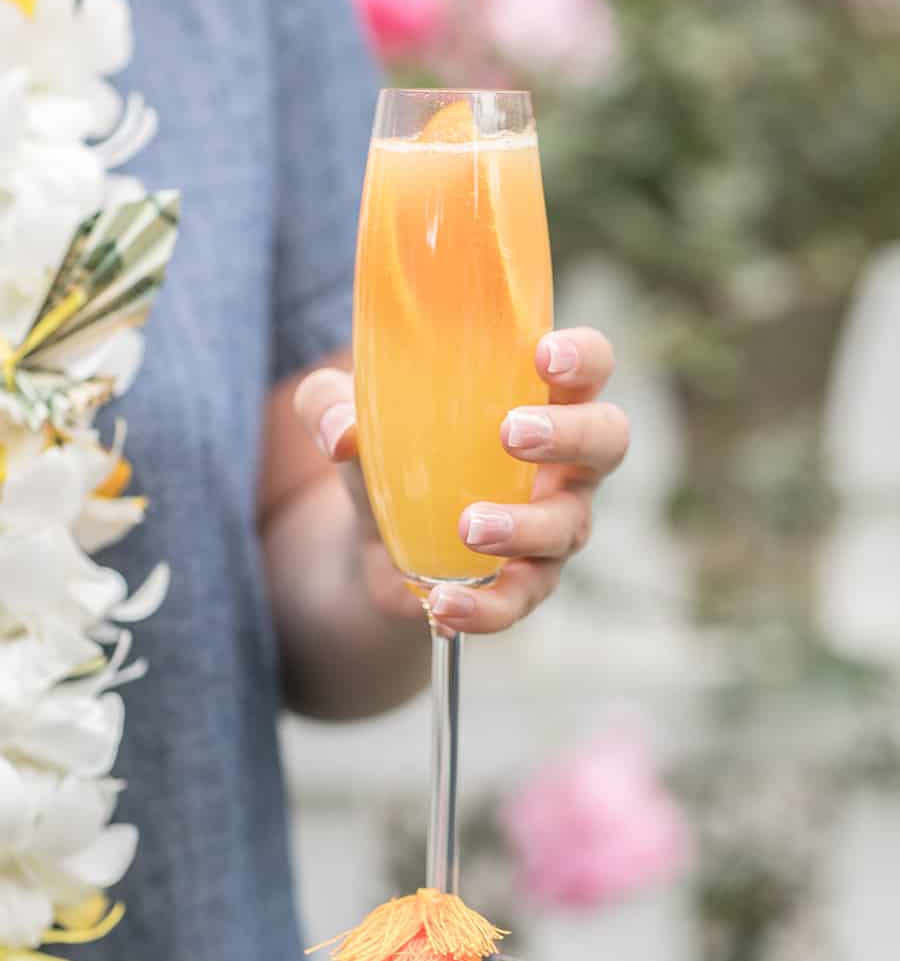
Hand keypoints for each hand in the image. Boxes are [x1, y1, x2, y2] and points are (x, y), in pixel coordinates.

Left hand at [293, 327, 628, 633]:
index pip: (591, 364)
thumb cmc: (390, 447)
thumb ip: (331, 404)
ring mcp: (553, 523)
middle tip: (512, 433)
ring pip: (568, 526)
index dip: (583, 357)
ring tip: (469, 527)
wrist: (377, 539)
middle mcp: (564, 460)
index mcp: (540, 398)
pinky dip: (486, 605)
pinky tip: (446, 604)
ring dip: (523, 527)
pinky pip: (521, 599)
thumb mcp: (347, 413)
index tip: (543, 355)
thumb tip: (342, 434)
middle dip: (570, 433)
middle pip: (607, 438)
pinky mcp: (526, 582)